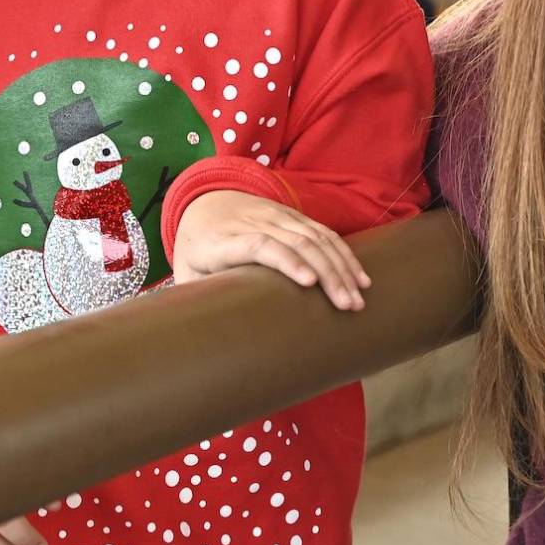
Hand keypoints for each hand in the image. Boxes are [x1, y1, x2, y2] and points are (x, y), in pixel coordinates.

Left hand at [172, 190, 368, 310]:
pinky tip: (359, 276)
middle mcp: (253, 222)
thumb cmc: (196, 251)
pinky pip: (322, 232)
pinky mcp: (291, 215)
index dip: (286, 262)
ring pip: (314, 237)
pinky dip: (343, 254)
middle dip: (326, 273)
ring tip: (358, 298)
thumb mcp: (186, 274)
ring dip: (340, 267)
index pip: (259, 245)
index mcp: (222, 240)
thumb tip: (208, 341)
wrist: (204, 203)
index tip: (309, 284)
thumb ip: (196, 301)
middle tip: (346, 306)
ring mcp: (275, 215)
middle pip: (295, 242)